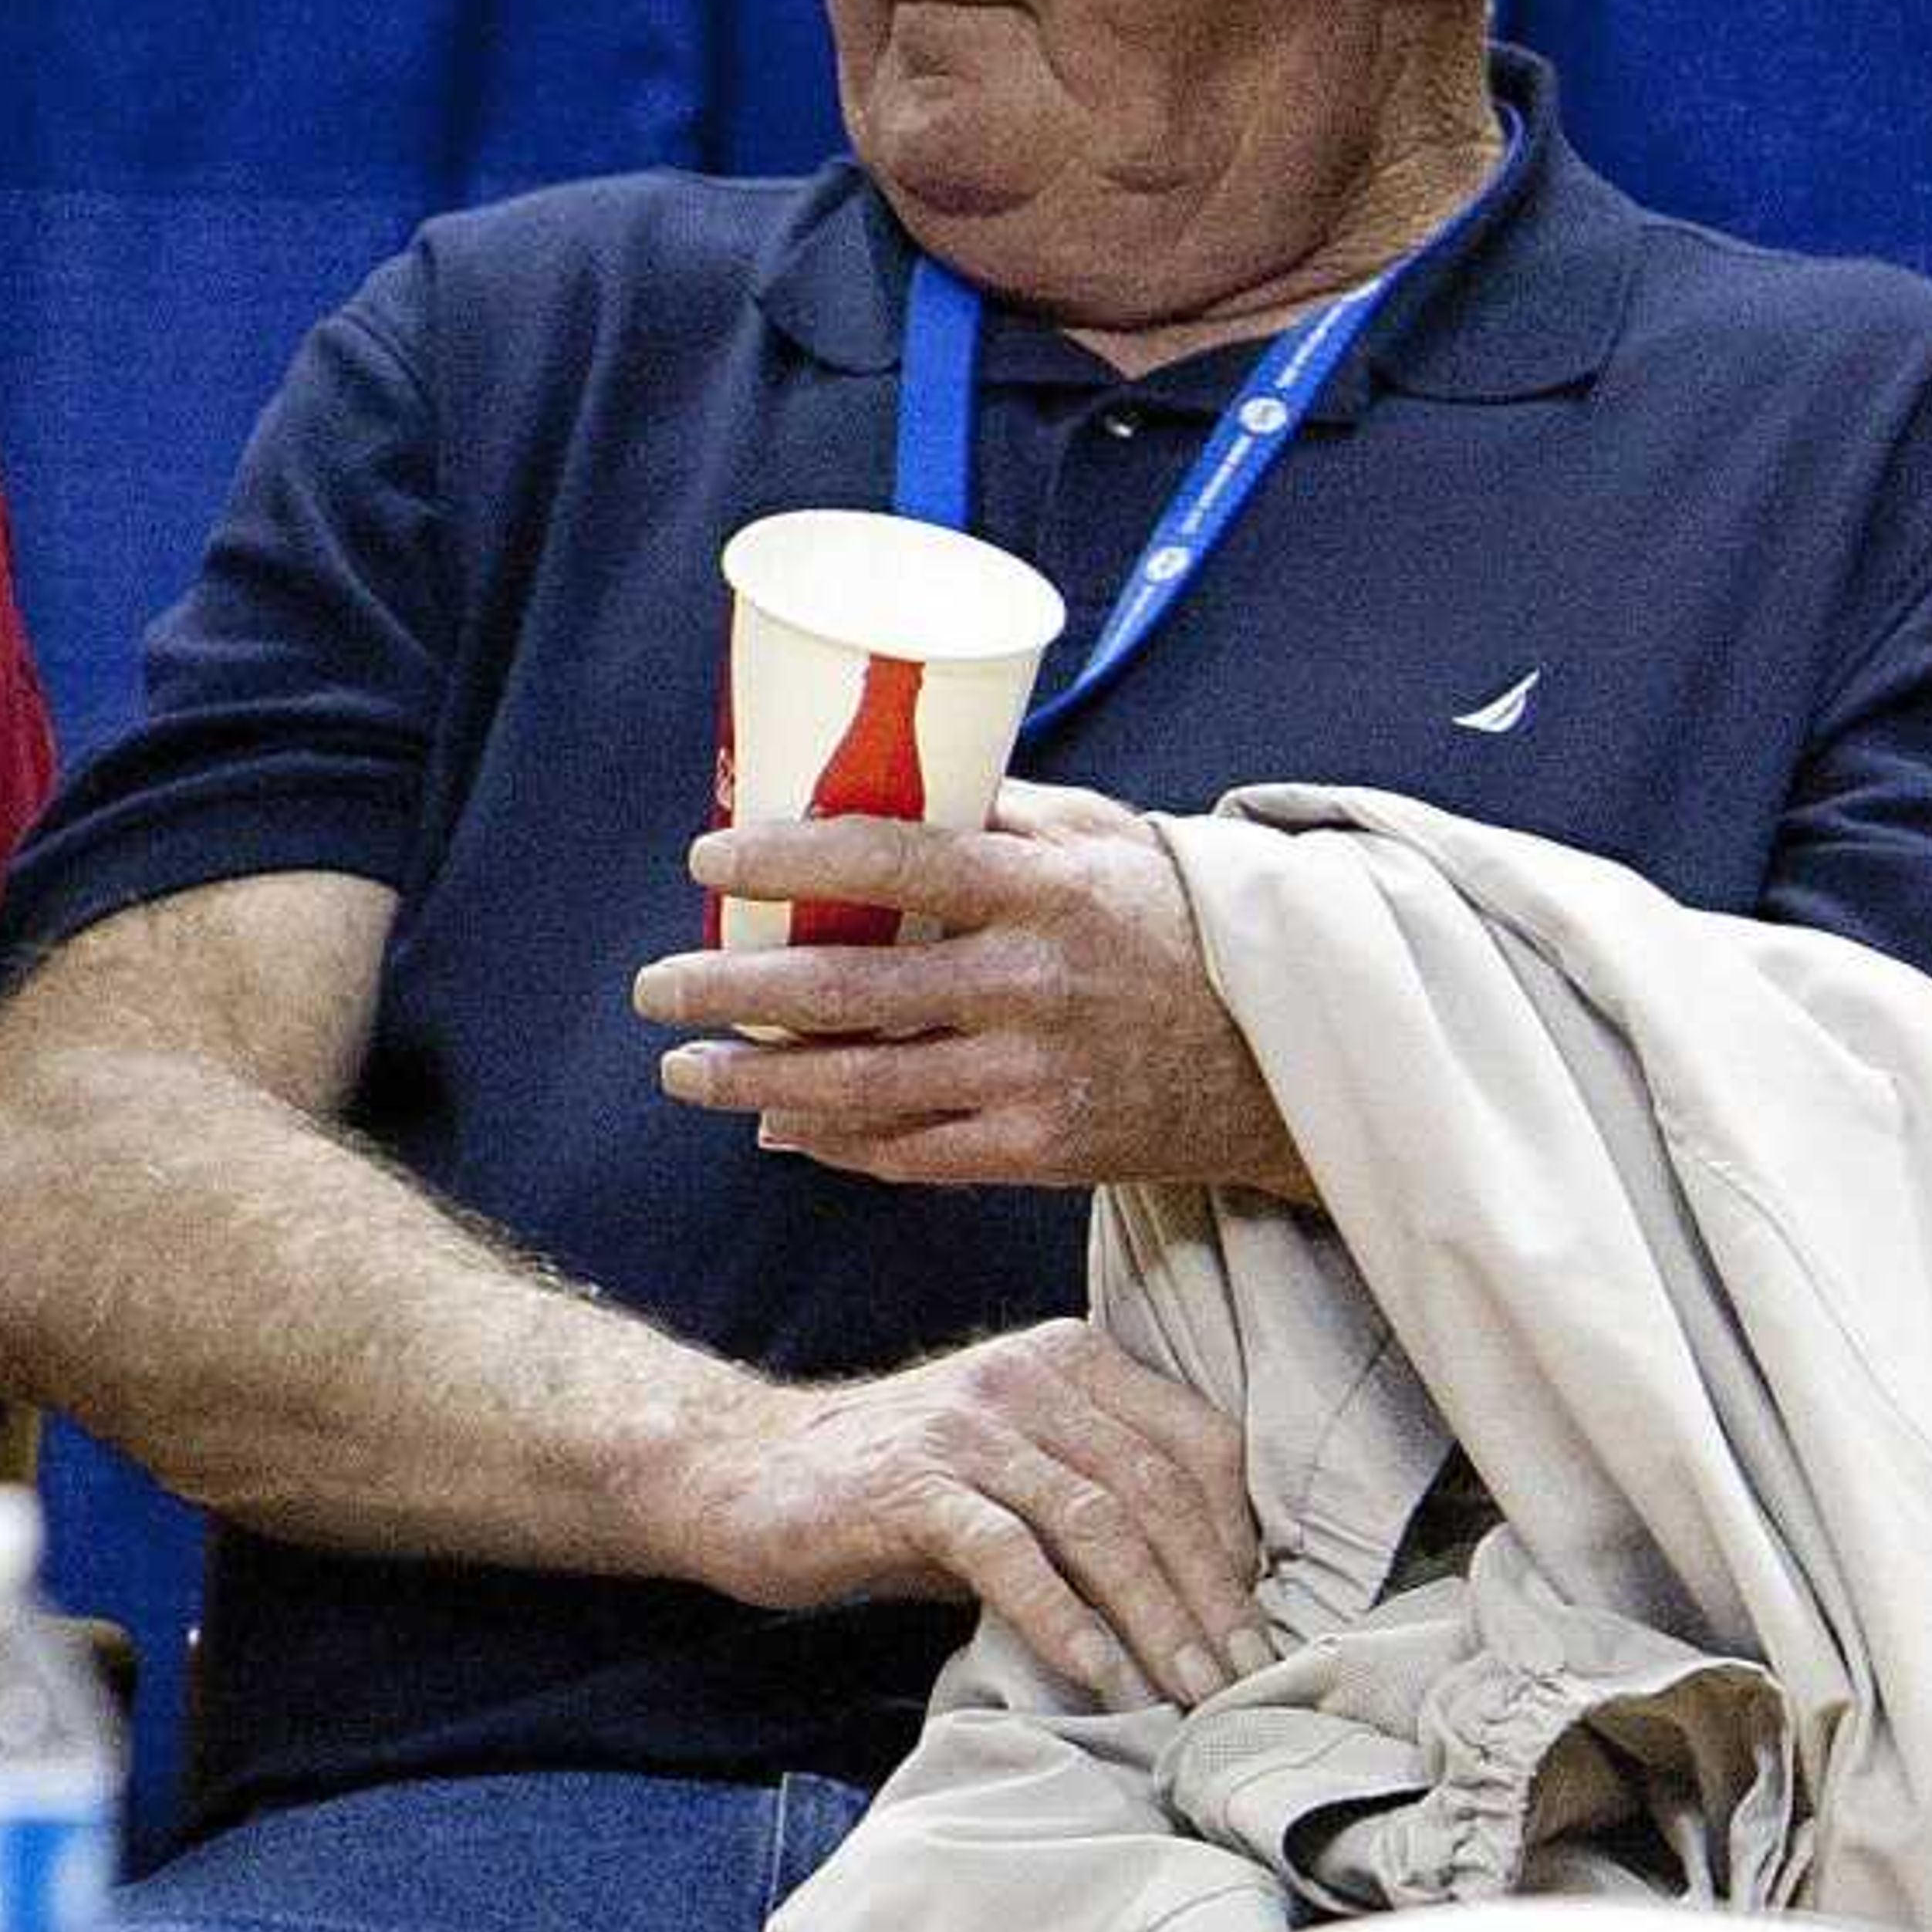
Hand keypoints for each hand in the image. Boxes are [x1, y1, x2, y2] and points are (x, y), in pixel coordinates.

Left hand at [634, 781, 1312, 1199]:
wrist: (1277, 1053)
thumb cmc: (1169, 923)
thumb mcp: (1099, 838)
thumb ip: (996, 811)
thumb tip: (871, 778)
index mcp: (1041, 888)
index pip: (888, 862)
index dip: (785, 861)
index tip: (707, 860)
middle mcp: (1030, 984)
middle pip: (847, 992)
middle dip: (730, 992)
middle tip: (654, 987)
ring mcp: (1033, 1075)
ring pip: (861, 1087)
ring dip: (754, 1081)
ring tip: (682, 1069)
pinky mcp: (1040, 1148)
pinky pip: (910, 1153)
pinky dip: (833, 1141)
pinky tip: (779, 1123)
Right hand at [688, 1322, 1266, 1709]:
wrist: (746, 1472)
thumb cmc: (898, 1491)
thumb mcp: (1013, 1473)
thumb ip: (1095, 1502)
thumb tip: (1202, 1595)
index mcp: (1071, 1359)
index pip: (1197, 1442)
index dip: (1240, 1538)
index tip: (1255, 1624)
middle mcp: (1028, 1375)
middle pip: (1156, 1489)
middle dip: (1211, 1595)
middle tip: (1242, 1680)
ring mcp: (969, 1426)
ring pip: (1097, 1522)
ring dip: (1154, 1618)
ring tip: (1188, 1692)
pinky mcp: (911, 1484)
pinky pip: (1009, 1553)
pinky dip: (1061, 1618)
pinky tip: (1096, 1675)